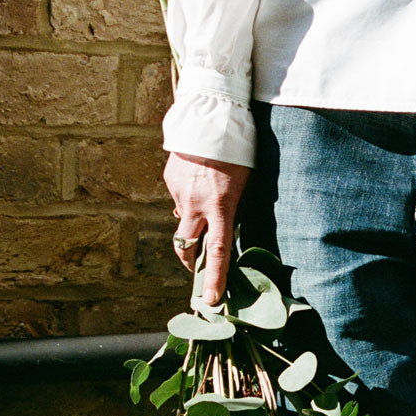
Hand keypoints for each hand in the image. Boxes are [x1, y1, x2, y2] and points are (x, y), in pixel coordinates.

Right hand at [163, 152, 250, 304]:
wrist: (210, 116)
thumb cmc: (238, 150)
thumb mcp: (244, 183)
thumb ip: (232, 208)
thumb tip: (219, 227)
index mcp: (220, 206)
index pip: (216, 252)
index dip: (214, 278)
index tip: (211, 300)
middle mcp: (196, 204)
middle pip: (186, 246)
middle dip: (190, 262)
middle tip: (197, 268)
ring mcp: (179, 192)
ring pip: (183, 219)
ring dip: (192, 221)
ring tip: (207, 199)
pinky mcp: (170, 179)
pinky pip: (179, 198)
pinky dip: (188, 197)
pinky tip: (198, 180)